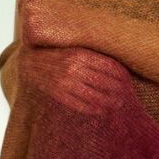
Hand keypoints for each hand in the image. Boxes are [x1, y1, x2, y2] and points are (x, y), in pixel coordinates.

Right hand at [18, 45, 132, 115]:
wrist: (29, 61)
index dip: (120, 74)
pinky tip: (101, 111)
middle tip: (127, 94)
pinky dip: (91, 109)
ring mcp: (65, 82)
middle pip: (102, 81)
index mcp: (79, 54)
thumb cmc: (56, 53)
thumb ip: (90, 54)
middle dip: (117, 89)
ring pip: (92, 95)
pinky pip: (78, 104)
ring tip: (118, 104)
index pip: (107, 66)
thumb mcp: (73, 48)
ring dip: (107, 101)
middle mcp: (73, 68)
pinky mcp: (58, 93)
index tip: (129, 80)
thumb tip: (115, 63)